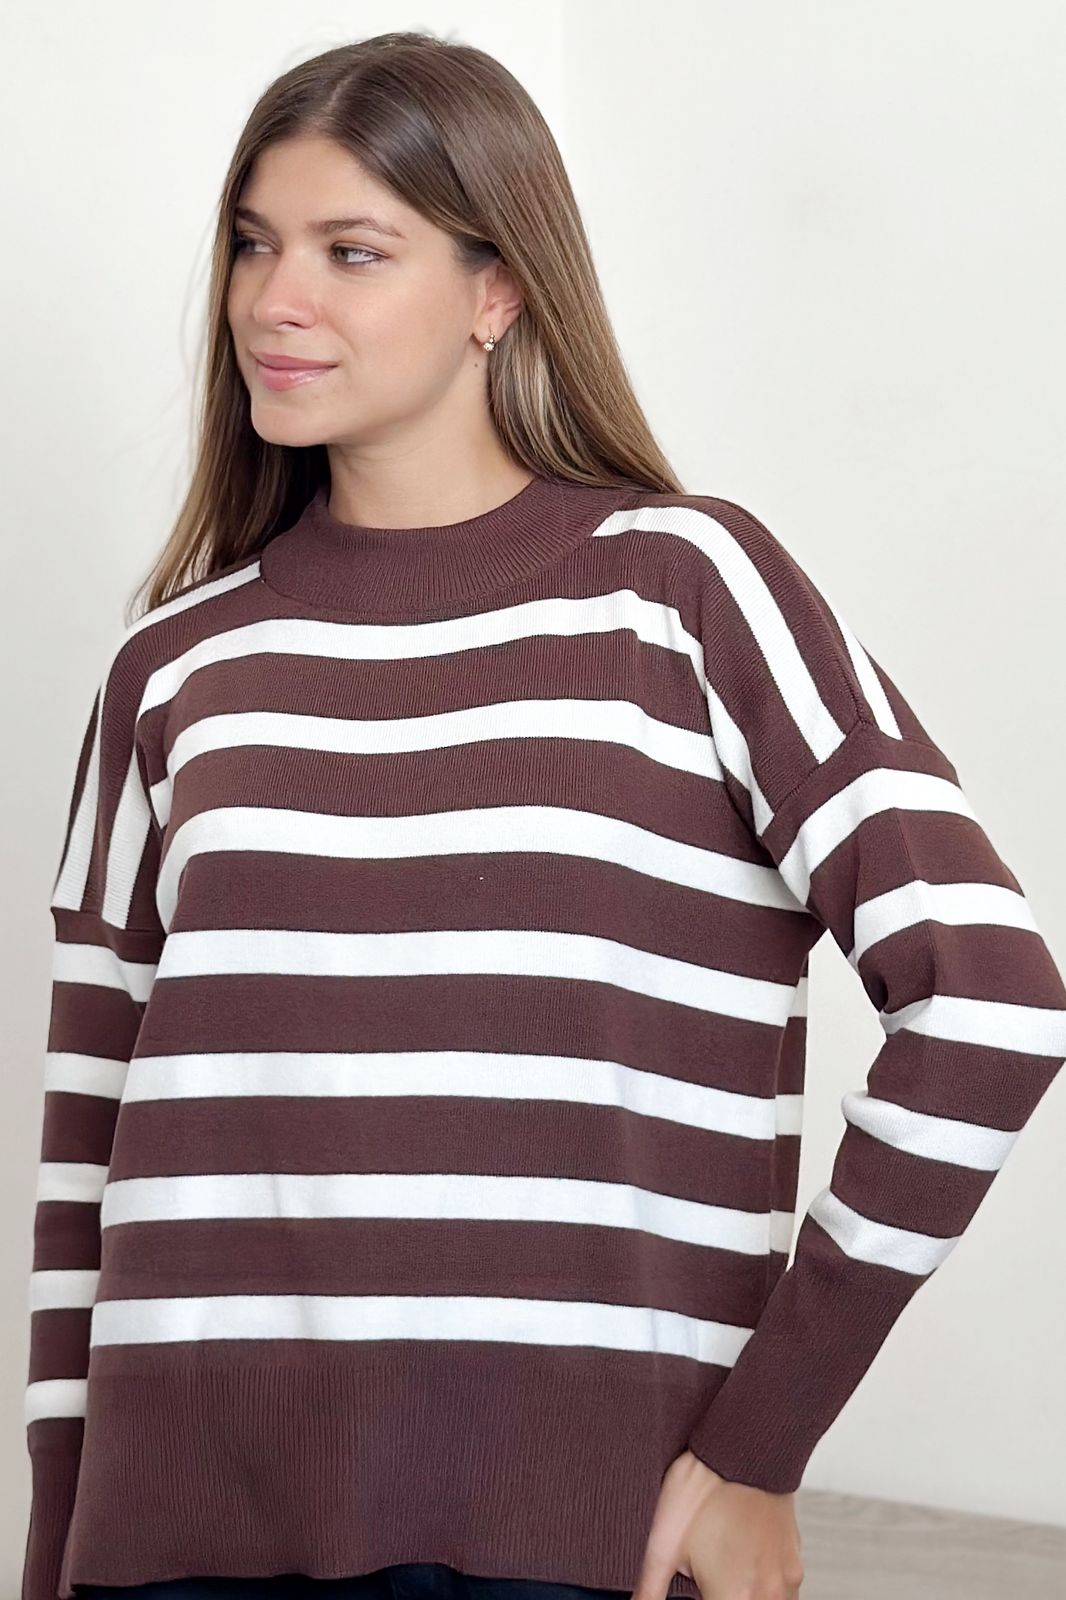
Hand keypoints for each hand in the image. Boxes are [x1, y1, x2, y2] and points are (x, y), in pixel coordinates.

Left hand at [631, 1448, 804, 1599]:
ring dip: (744, 1596)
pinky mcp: (796, 1561)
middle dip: (719, 1596)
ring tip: (724, 1572)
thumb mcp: (663, 1543)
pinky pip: (784, 1593)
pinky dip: (763, 1589)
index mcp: (733, 1597)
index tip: (694, 1590)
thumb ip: (649, 1590)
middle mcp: (767, 1595)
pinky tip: (743, 1565)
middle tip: (706, 1580)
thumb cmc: (703, 1488)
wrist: (744, 1444)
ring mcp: (787, 1579)